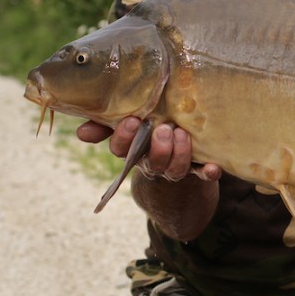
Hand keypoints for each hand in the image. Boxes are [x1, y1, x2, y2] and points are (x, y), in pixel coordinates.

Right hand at [76, 118, 220, 181]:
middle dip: (158, 148)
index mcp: (133, 150)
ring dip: (180, 154)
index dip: (124, 137)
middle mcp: (153, 162)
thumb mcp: (128, 126)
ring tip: (182, 134)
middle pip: (152, 162)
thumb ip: (105, 124)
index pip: (121, 149)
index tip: (131, 120)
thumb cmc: (148, 132)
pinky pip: (203, 175)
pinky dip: (209, 172)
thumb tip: (80, 132)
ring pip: (176, 169)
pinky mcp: (198, 170)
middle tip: (164, 128)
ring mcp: (175, 168)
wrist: (176, 160)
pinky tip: (213, 168)